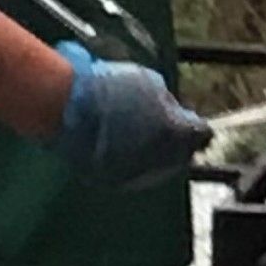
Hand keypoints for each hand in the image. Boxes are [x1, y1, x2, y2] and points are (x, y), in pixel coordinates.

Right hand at [46, 42, 210, 188]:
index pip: (200, 134)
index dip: (193, 125)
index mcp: (176, 134)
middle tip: (163, 127)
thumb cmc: (107, 89)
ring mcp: (137, 175)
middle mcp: (162, 161)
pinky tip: (119, 145)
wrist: (64, 108)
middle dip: (175, 142)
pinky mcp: (114, 183)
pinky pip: (132, 173)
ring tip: (136, 134)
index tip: (186, 118)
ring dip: (153, 153)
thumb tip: (174, 112)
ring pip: (156, 168)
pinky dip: (131, 161)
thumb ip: (167, 102)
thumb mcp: (148, 82)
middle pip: (180, 156)